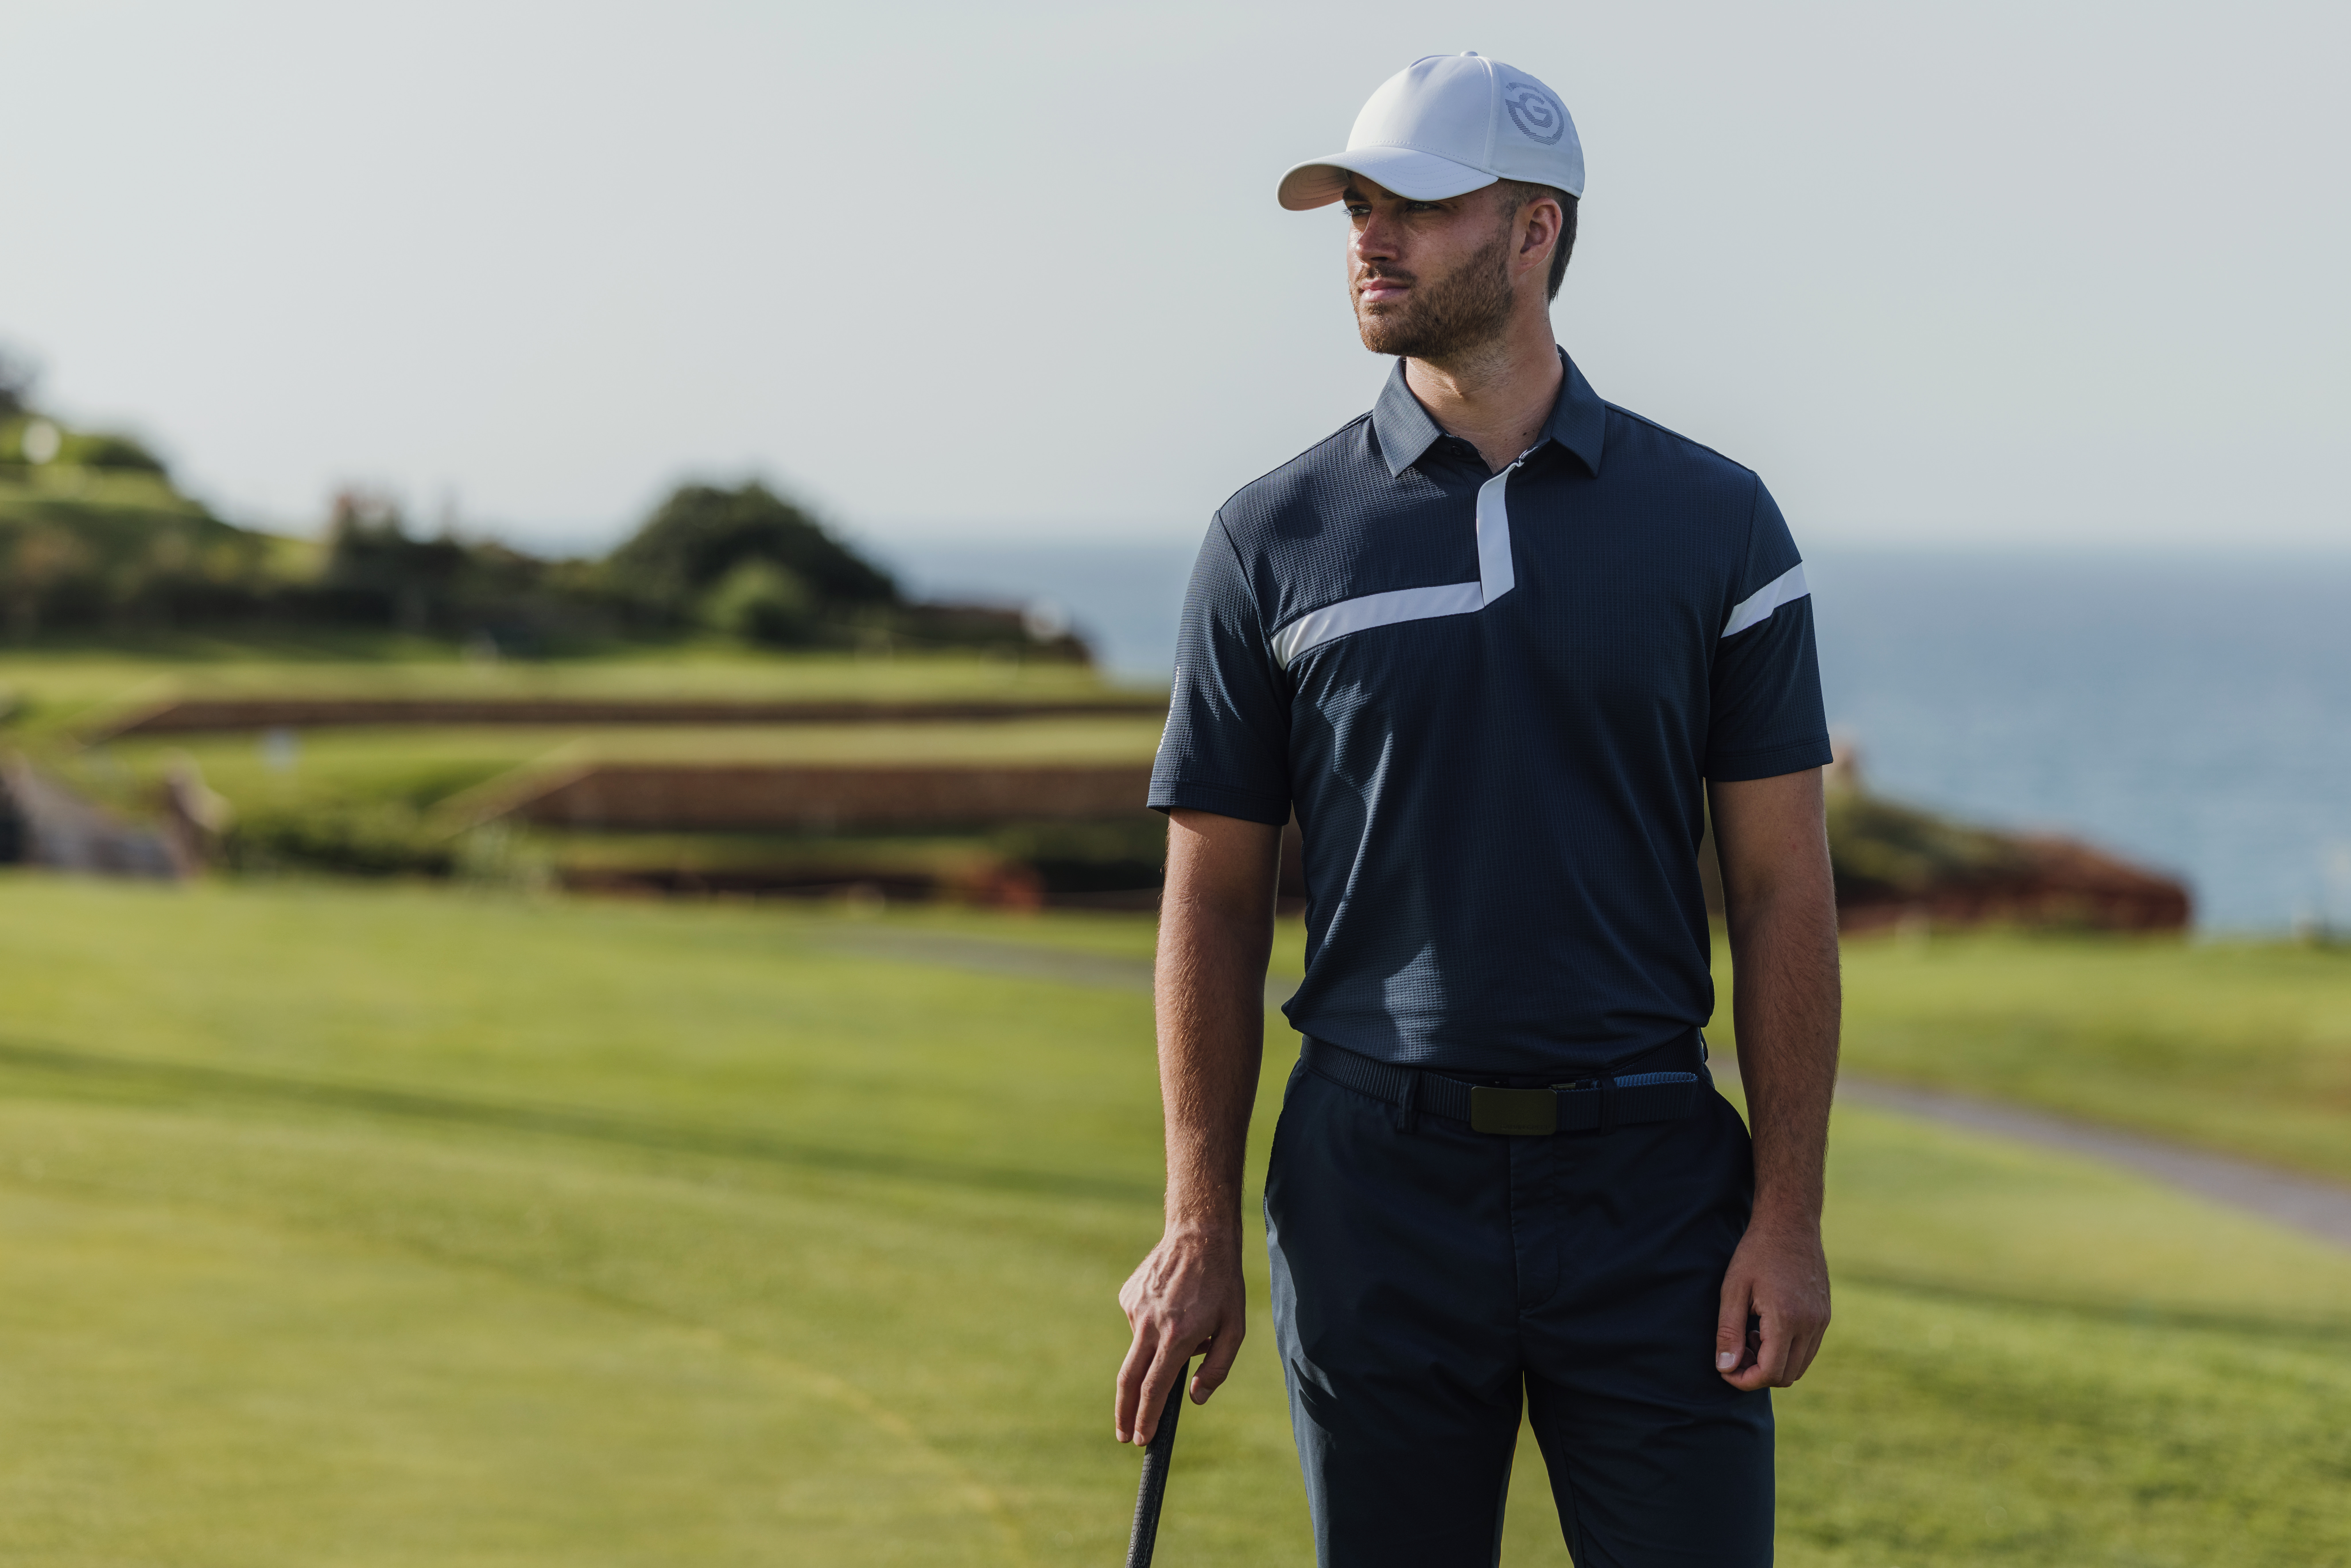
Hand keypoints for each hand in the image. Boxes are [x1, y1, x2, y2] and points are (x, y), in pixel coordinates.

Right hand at [1114, 1224, 1245, 1444]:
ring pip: (1139, 1347)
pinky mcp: (1128, 1296)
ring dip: (1155, 1350)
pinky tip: (1172, 1305)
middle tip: (1124, 1435)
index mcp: (1177, 1337)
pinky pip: (1138, 1323)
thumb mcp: (1235, 1329)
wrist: (1199, 1234)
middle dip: (1124, 1413)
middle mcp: (1150, 1325)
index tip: (1140, 1439)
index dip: (1145, 1418)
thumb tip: (1195, 1398)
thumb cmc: (1223, 1285)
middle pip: (1128, 1380)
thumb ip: (1217, 1368)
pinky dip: (1153, 1326)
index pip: (1153, 1389)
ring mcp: (1135, 1309)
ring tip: (1186, 1322)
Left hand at [1714, 1218, 1829, 1389]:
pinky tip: (1766, 1327)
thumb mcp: (1733, 1289)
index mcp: (1786, 1319)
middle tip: (1735, 1351)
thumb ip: (1729, 1332)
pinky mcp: (1825, 1315)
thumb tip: (1725, 1368)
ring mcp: (1822, 1321)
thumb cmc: (1756, 1253)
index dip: (1745, 1380)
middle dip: (1757, 1374)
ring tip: (1750, 1335)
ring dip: (1773, 1363)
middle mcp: (1810, 1325)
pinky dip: (1787, 1351)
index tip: (1726, 1369)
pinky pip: (1808, 1350)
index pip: (1770, 1373)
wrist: (1790, 1223)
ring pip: (1799, 1366)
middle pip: (1786, 1376)